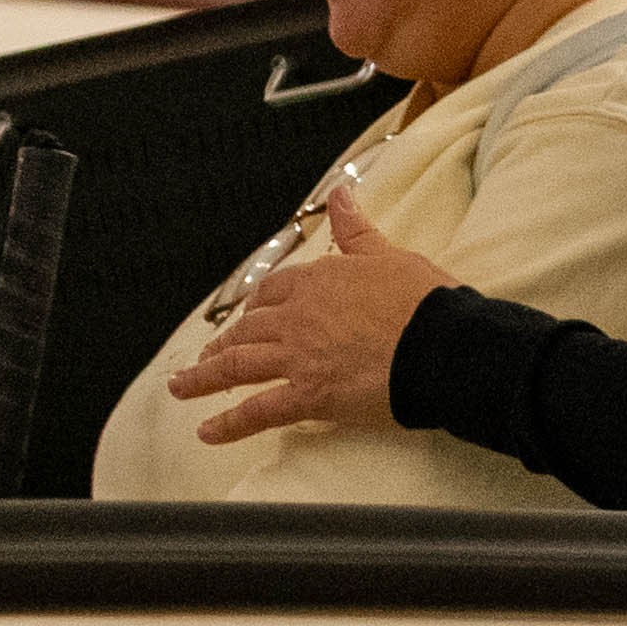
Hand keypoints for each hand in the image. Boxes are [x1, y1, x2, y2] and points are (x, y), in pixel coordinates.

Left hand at [171, 180, 452, 443]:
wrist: (444, 346)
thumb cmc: (426, 302)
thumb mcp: (390, 255)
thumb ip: (357, 229)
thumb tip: (341, 193)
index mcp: (318, 281)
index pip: (273, 291)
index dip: (258, 305)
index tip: (250, 315)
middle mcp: (298, 317)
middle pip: (248, 329)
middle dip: (223, 343)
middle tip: (208, 357)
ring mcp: (298, 358)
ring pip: (238, 366)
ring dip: (204, 378)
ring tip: (183, 387)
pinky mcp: (309, 396)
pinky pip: (259, 411)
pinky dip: (229, 424)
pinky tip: (207, 431)